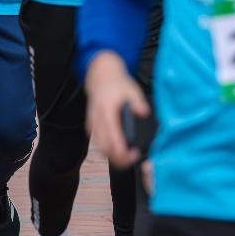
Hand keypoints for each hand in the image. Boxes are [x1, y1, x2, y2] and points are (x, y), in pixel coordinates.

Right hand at [85, 51, 149, 169]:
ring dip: (112, 157)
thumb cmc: (117, 84)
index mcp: (106, 111)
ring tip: (126, 158)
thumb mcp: (132, 90)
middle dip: (118, 159)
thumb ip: (138, 102)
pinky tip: (118, 151)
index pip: (112, 137)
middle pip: (104, 147)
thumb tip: (143, 113)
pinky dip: (107, 150)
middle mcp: (96, 119)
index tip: (134, 154)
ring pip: (99, 147)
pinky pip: (97, 143)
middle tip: (133, 159)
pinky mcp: (91, 126)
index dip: (122, 151)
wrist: (99, 77)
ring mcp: (92, 123)